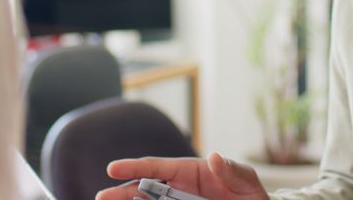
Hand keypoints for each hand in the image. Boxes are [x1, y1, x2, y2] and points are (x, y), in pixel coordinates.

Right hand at [95, 152, 269, 199]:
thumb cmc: (250, 194)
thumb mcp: (245, 181)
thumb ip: (230, 170)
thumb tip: (214, 157)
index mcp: (190, 171)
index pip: (158, 167)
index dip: (135, 166)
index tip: (113, 168)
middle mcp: (179, 187)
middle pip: (145, 188)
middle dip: (123, 191)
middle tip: (102, 196)